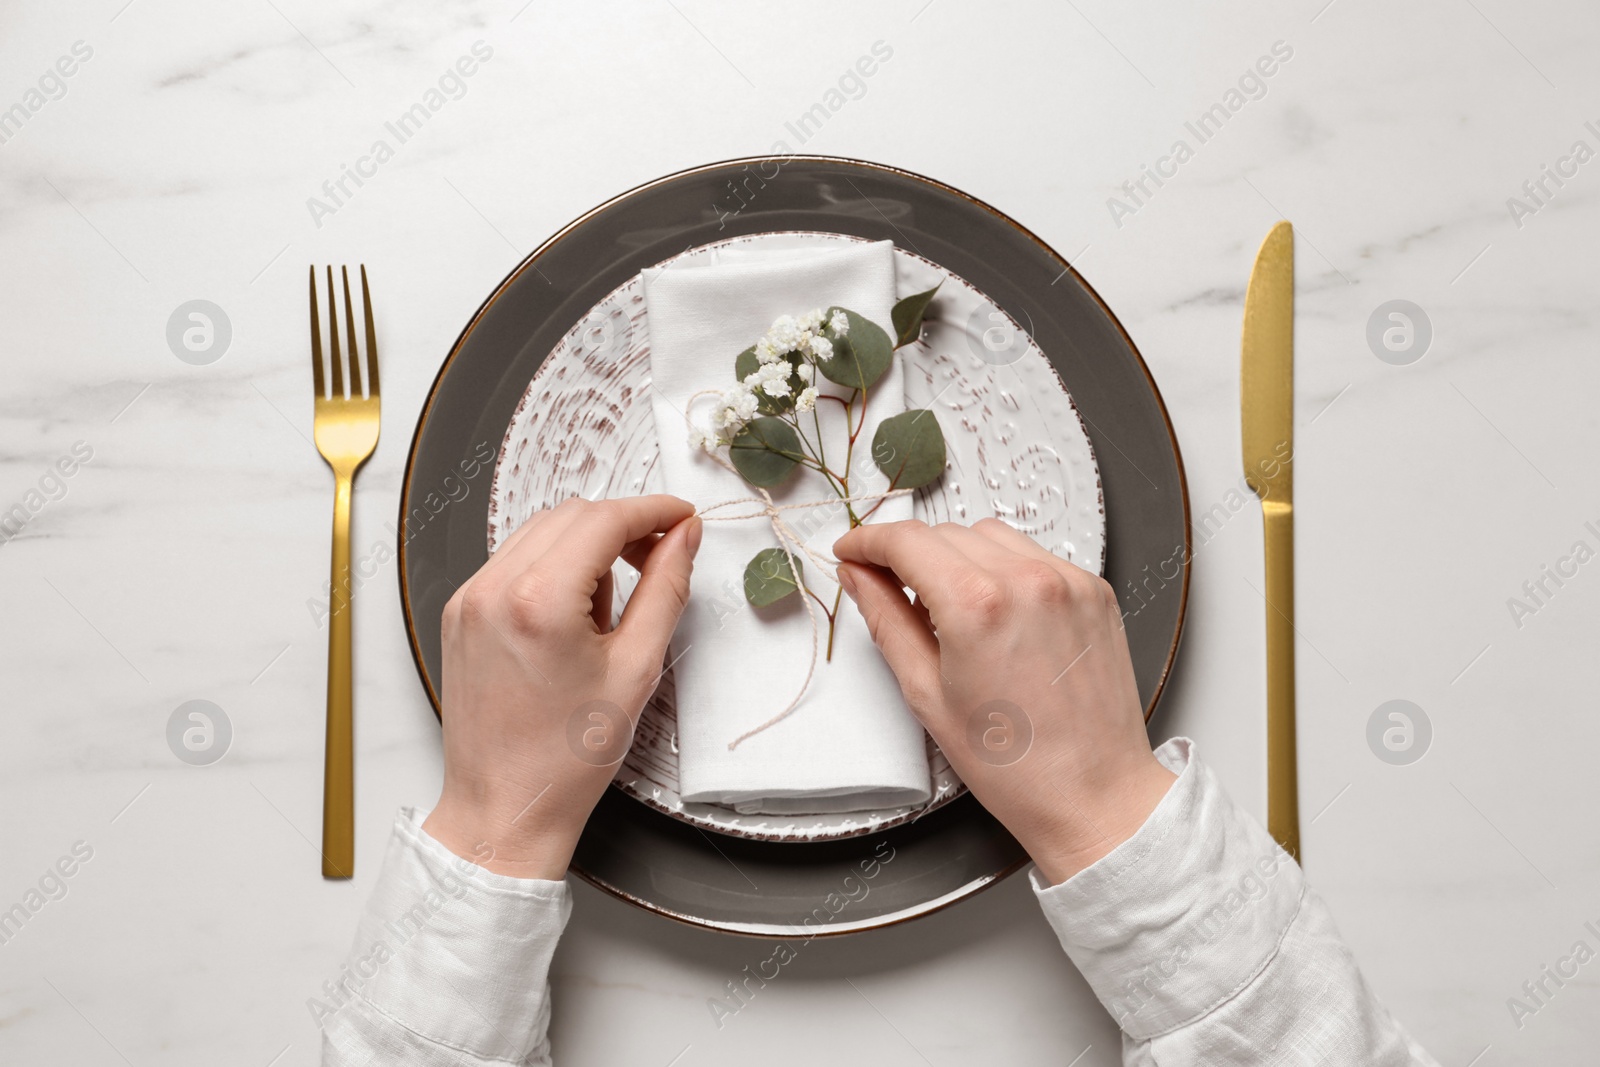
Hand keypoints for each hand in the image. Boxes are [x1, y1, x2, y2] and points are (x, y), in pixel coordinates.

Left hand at [422, 495, 700, 879]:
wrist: (504, 808)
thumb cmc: (566, 758)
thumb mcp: (636, 669)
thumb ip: (665, 589)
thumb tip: (684, 538)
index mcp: (538, 600)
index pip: (604, 519)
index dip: (653, 511)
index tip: (683, 518)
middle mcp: (493, 589)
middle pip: (571, 516)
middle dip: (623, 526)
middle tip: (662, 556)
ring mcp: (469, 599)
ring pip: (541, 533)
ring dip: (587, 546)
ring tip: (614, 606)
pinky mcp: (460, 614)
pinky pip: (514, 562)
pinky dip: (553, 568)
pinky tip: (576, 616)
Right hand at [833, 519, 1173, 884]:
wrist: (1094, 794)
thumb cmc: (1015, 763)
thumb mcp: (926, 693)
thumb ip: (885, 620)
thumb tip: (859, 577)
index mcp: (978, 606)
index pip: (906, 540)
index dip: (867, 540)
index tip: (853, 551)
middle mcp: (1028, 580)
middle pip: (945, 532)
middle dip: (910, 554)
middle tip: (891, 589)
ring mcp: (1068, 582)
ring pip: (990, 536)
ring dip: (957, 557)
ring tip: (950, 610)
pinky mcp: (1094, 590)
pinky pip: (1033, 555)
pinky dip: (1004, 571)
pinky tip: (997, 615)